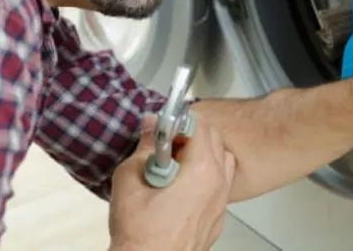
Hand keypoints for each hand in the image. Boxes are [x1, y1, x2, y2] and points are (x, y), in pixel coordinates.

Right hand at [109, 114, 236, 250]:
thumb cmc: (140, 231)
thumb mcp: (130, 177)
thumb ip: (145, 145)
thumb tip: (152, 124)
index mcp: (201, 170)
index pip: (200, 125)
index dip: (179, 121)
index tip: (163, 127)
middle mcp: (218, 185)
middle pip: (215, 140)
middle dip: (191, 135)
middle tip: (164, 145)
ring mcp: (220, 204)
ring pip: (222, 163)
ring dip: (202, 156)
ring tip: (174, 166)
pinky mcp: (216, 221)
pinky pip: (219, 187)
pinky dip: (205, 178)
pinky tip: (181, 188)